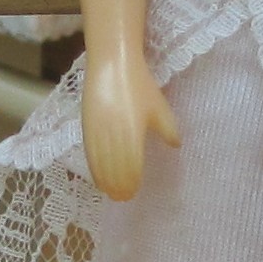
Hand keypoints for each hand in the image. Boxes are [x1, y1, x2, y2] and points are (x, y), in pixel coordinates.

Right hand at [80, 53, 178, 202]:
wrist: (112, 64)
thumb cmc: (139, 84)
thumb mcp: (159, 107)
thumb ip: (168, 129)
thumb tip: (176, 146)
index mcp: (134, 133)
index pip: (131, 166)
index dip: (132, 182)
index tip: (133, 192)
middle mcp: (114, 135)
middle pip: (114, 169)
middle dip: (118, 185)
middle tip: (122, 197)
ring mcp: (98, 131)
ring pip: (100, 163)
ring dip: (105, 180)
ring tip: (110, 192)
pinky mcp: (86, 126)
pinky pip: (89, 153)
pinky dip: (93, 167)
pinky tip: (96, 176)